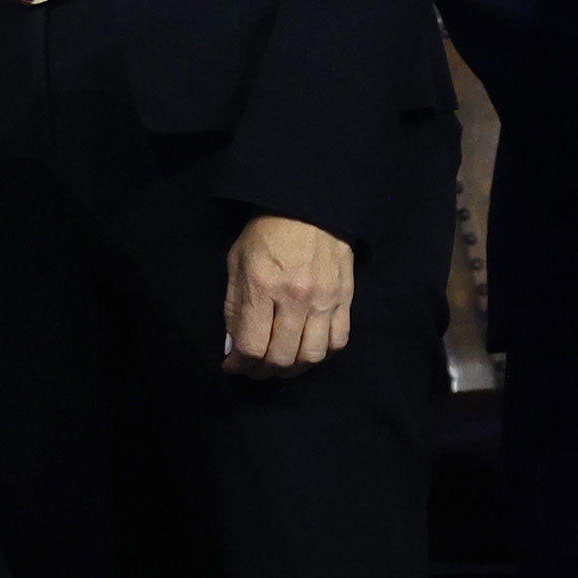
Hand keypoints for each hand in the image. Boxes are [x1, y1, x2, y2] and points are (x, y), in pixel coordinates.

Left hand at [224, 213, 354, 376]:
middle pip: (281, 357)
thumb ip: (234, 307)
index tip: (233, 366)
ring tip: (280, 364)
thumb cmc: (267, 232)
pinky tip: (306, 350)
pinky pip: (337, 342)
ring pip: (310, 357)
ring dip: (292, 369)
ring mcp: (324, 300)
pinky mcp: (345, 299)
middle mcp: (295, 297)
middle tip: (254, 369)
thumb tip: (233, 346)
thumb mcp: (237, 262)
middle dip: (262, 371)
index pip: (252, 345)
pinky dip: (321, 355)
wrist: (309, 207)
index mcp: (262, 285)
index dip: (239, 364)